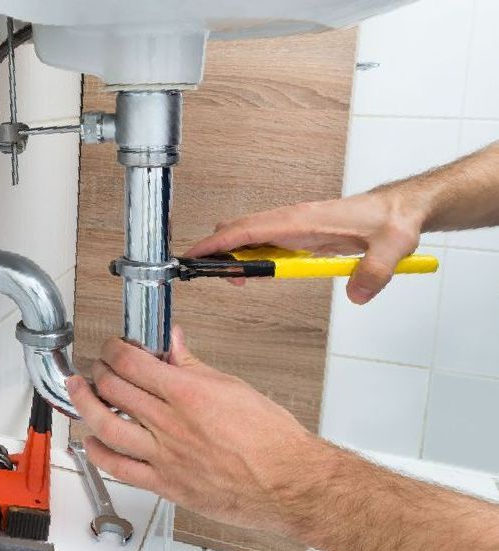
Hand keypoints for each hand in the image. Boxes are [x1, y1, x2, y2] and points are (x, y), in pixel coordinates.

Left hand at [67, 326, 321, 533]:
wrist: (289, 483)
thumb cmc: (271, 440)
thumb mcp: (233, 387)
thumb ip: (195, 366)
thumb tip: (174, 345)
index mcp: (188, 394)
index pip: (132, 362)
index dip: (113, 349)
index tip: (112, 347)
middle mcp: (171, 424)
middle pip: (114, 388)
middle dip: (99, 371)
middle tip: (98, 366)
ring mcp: (165, 456)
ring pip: (106, 425)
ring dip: (85, 404)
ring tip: (80, 392)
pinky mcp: (166, 484)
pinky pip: (119, 469)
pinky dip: (99, 452)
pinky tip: (92, 441)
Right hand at [185, 190, 423, 303]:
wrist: (400, 210)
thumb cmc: (392, 222)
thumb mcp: (391, 247)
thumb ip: (375, 272)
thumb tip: (356, 295)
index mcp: (303, 220)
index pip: (249, 229)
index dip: (218, 242)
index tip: (196, 254)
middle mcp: (292, 220)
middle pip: (239, 231)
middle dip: (218, 252)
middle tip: (212, 277)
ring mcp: (293, 226)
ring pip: (248, 236)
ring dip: (235, 256)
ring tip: (236, 279)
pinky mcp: (298, 234)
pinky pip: (263, 242)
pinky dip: (251, 256)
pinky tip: (258, 272)